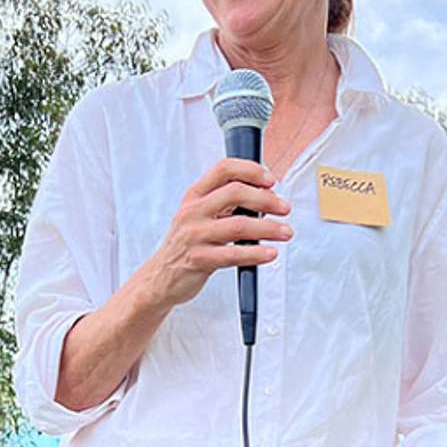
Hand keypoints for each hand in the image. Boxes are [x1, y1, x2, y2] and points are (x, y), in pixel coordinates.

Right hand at [145, 158, 292, 307]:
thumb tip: (265, 196)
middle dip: (266, 199)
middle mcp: (192, 212)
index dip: (251, 170)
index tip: (271, 180)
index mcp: (194, 196)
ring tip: (285, 232)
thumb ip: (225, 203)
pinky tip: (270, 253)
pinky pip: (233, 254)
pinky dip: (256, 253)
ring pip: (239, 225)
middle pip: (235, 192)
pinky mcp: (199, 260)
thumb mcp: (198, 216)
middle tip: (284, 208)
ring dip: (269, 228)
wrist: (161, 277)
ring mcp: (194, 236)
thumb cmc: (186, 245)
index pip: (224, 169)